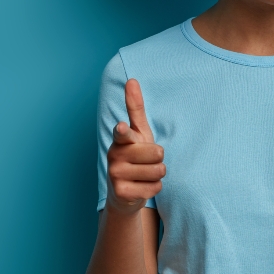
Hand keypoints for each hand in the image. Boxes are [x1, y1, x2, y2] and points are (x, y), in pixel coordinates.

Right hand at [105, 78, 164, 213]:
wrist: (125, 193)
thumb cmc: (135, 156)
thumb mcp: (139, 132)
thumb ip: (135, 108)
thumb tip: (132, 79)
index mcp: (120, 138)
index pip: (123, 133)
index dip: (124, 131)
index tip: (122, 127)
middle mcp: (114, 155)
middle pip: (157, 153)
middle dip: (159, 159)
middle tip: (147, 162)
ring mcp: (115, 174)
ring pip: (158, 171)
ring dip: (158, 174)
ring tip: (145, 175)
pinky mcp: (121, 192)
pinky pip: (154, 188)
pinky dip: (154, 188)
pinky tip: (142, 187)